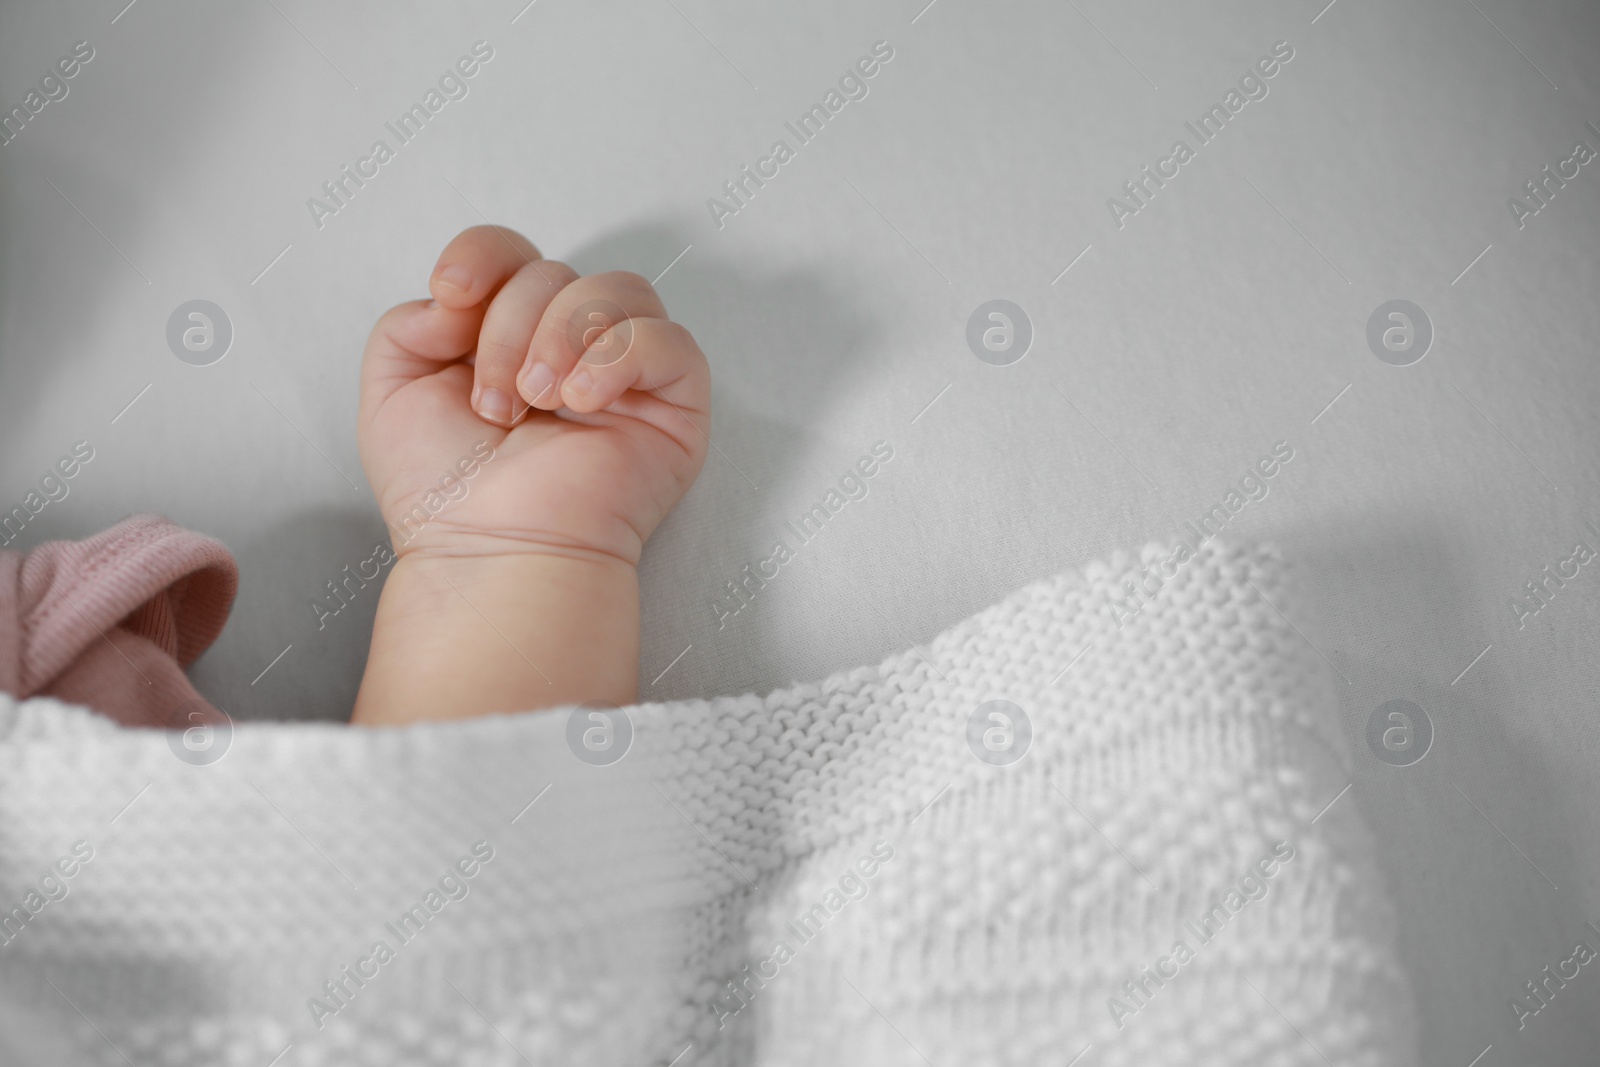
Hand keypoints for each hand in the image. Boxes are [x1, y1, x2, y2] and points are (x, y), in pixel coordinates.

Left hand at [357, 225, 709, 567]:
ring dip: (560, 336)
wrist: (488, 549)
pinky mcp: (676, 405)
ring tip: (536, 401)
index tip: (452, 292)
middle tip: (494, 403)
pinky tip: (582, 404)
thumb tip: (460, 296)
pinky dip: (617, 358)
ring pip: (617, 290)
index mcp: (511, 338)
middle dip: (510, 327)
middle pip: (556, 272)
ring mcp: (629, 375)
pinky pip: (667, 339)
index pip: (515, 254)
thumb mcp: (392, 389)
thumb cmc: (445, 492)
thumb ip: (409, 320)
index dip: (485, 254)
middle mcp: (573, 349)